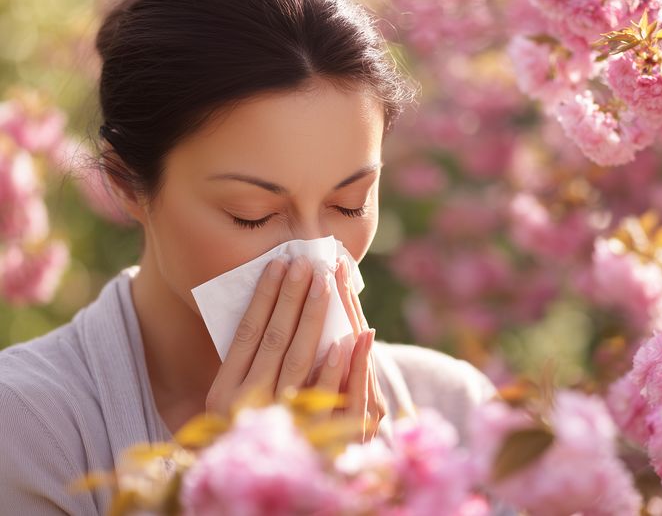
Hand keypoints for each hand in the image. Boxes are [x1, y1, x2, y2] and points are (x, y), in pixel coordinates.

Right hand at [204, 254, 383, 443]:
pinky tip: (346, 339)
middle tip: (307, 262)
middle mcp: (246, 405)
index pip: (246, 333)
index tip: (278, 264)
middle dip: (292, 297)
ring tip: (325, 283)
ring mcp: (276, 420)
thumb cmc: (247, 430)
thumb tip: (270, 310)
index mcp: (222, 392)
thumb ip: (248, 364)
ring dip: (313, 318)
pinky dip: (336, 367)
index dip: (264, 297)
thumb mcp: (234, 401)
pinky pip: (324, 396)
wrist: (254, 490)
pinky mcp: (307, 436)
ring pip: (299, 360)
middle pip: (274, 340)